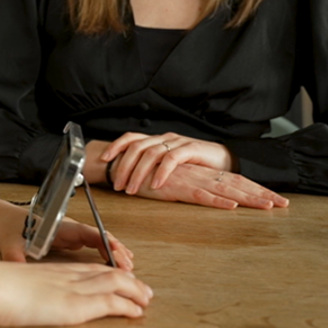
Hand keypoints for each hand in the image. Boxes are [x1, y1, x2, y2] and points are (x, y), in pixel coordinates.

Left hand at [0, 207, 133, 270]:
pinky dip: (105, 254)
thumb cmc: (7, 228)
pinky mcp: (68, 240)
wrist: (2, 220)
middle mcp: (68, 228)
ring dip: (113, 252)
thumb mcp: (9, 243)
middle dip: (115, 249)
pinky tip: (115, 265)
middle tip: (129, 266)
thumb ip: (14, 256)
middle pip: (98, 236)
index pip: (86, 232)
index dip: (103, 241)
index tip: (117, 251)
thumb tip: (16, 266)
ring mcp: (70, 234)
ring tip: (129, 267)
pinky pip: (92, 246)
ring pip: (98, 241)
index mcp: (58, 226)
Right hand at [0, 261, 150, 326]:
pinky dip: (127, 305)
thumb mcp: (11, 285)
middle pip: (106, 273)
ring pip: (115, 284)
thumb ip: (21, 290)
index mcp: (53, 271)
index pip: (87, 268)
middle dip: (128, 280)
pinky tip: (137, 312)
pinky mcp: (75, 304)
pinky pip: (110, 302)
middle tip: (144, 290)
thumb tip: (14, 298)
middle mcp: (67, 275)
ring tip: (147, 299)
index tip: (120, 277)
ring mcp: (72, 288)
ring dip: (135, 291)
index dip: (107, 272)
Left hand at [100, 132, 233, 193]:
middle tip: (118, 186)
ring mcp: (177, 142)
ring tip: (132, 189)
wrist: (225, 159)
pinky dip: (161, 172)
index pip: (131, 138)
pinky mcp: (191, 149)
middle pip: (136, 147)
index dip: (115, 146)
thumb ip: (153, 166)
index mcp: (157, 140)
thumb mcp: (169, 165)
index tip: (102, 160)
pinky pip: (171, 159)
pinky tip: (155, 185)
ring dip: (138, 172)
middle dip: (123, 166)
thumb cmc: (194, 165)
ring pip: (151, 153)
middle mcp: (164, 138)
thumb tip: (129, 177)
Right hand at [115, 162, 288, 209]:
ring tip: (268, 207)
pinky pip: (201, 196)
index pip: (236, 180)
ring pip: (226, 191)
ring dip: (248, 199)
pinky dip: (218, 202)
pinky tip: (232, 207)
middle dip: (261, 194)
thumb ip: (193, 188)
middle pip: (238, 184)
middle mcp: (201, 175)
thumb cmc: (148, 177)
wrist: (125, 167)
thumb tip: (211, 197)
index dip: (257, 189)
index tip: (277, 200)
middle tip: (284, 204)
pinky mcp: (178, 188)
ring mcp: (191, 181)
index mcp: (203, 174)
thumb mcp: (177, 184)